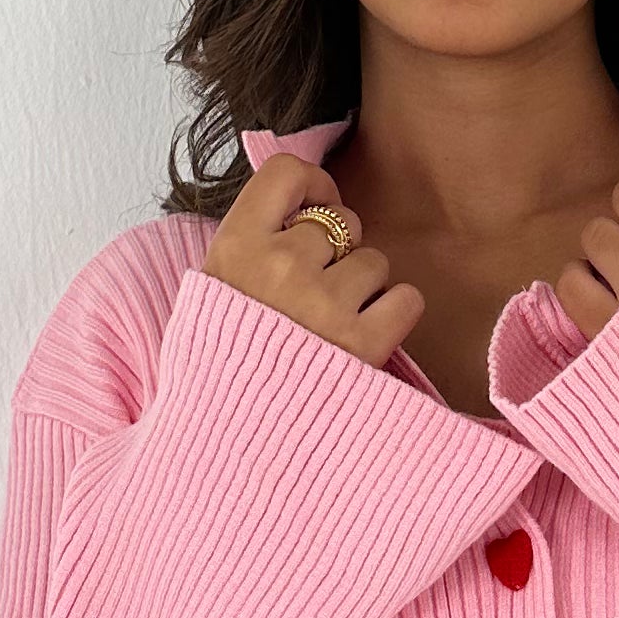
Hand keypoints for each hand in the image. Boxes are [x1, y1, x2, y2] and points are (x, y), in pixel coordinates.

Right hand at [205, 154, 426, 371]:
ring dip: (362, 291)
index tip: (311, 216)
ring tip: (328, 330)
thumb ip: (252, 241)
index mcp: (234, 248)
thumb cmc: (224, 366)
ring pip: (375, 263)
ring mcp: (323, 304)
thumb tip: (306, 199)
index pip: (288, 172)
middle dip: (337, 254)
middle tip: (312, 299)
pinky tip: (360, 343)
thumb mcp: (212, 291)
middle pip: (342, 223)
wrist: (229, 445)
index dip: (312, 190)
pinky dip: (392, 318)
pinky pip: (406, 299)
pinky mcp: (363, 343)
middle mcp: (279, 266)